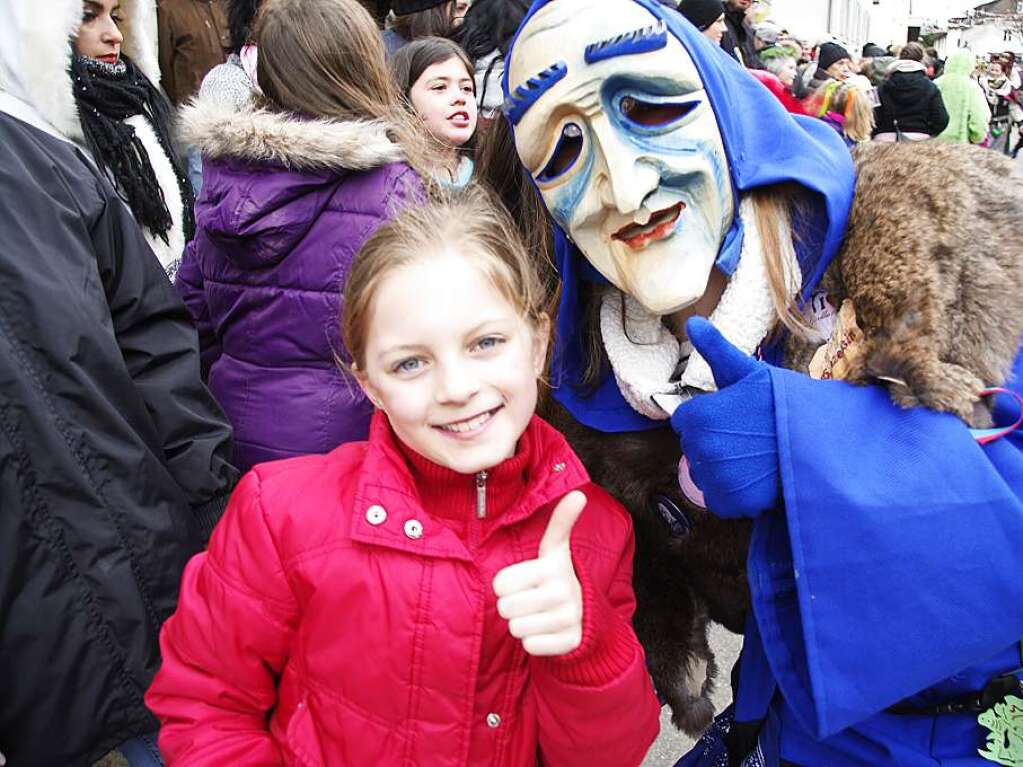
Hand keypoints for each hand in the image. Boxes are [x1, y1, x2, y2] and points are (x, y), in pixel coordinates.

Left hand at [493, 491, 585, 656]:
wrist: (587, 614)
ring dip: (522, 624)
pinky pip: (529, 646)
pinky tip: (547, 631)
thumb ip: (561, 522)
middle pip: (505, 607)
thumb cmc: (558, 578)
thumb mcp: (556, 550)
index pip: (500, 583)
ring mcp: (567, 619)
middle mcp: (562, 593)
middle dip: (513, 606)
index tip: (525, 581)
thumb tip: (579, 493)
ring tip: (539, 615)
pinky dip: (534, 641)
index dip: (507, 584)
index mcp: (552, 568)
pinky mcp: (568, 643)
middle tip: (531, 600)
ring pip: (515, 628)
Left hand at [670, 318, 779, 518]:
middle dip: (715, 443)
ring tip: (755, 457)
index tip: (735, 417)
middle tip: (749, 436)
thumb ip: (716, 350)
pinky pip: (718, 499)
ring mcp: (716, 478)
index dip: (710, 418)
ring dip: (723, 469)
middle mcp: (701, 449)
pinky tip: (755, 478)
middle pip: (694, 448)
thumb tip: (692, 321)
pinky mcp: (731, 503)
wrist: (821, 442)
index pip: (686, 422)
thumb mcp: (750, 372)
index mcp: (699, 416)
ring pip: (704, 474)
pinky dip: (732, 494)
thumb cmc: (785, 404)